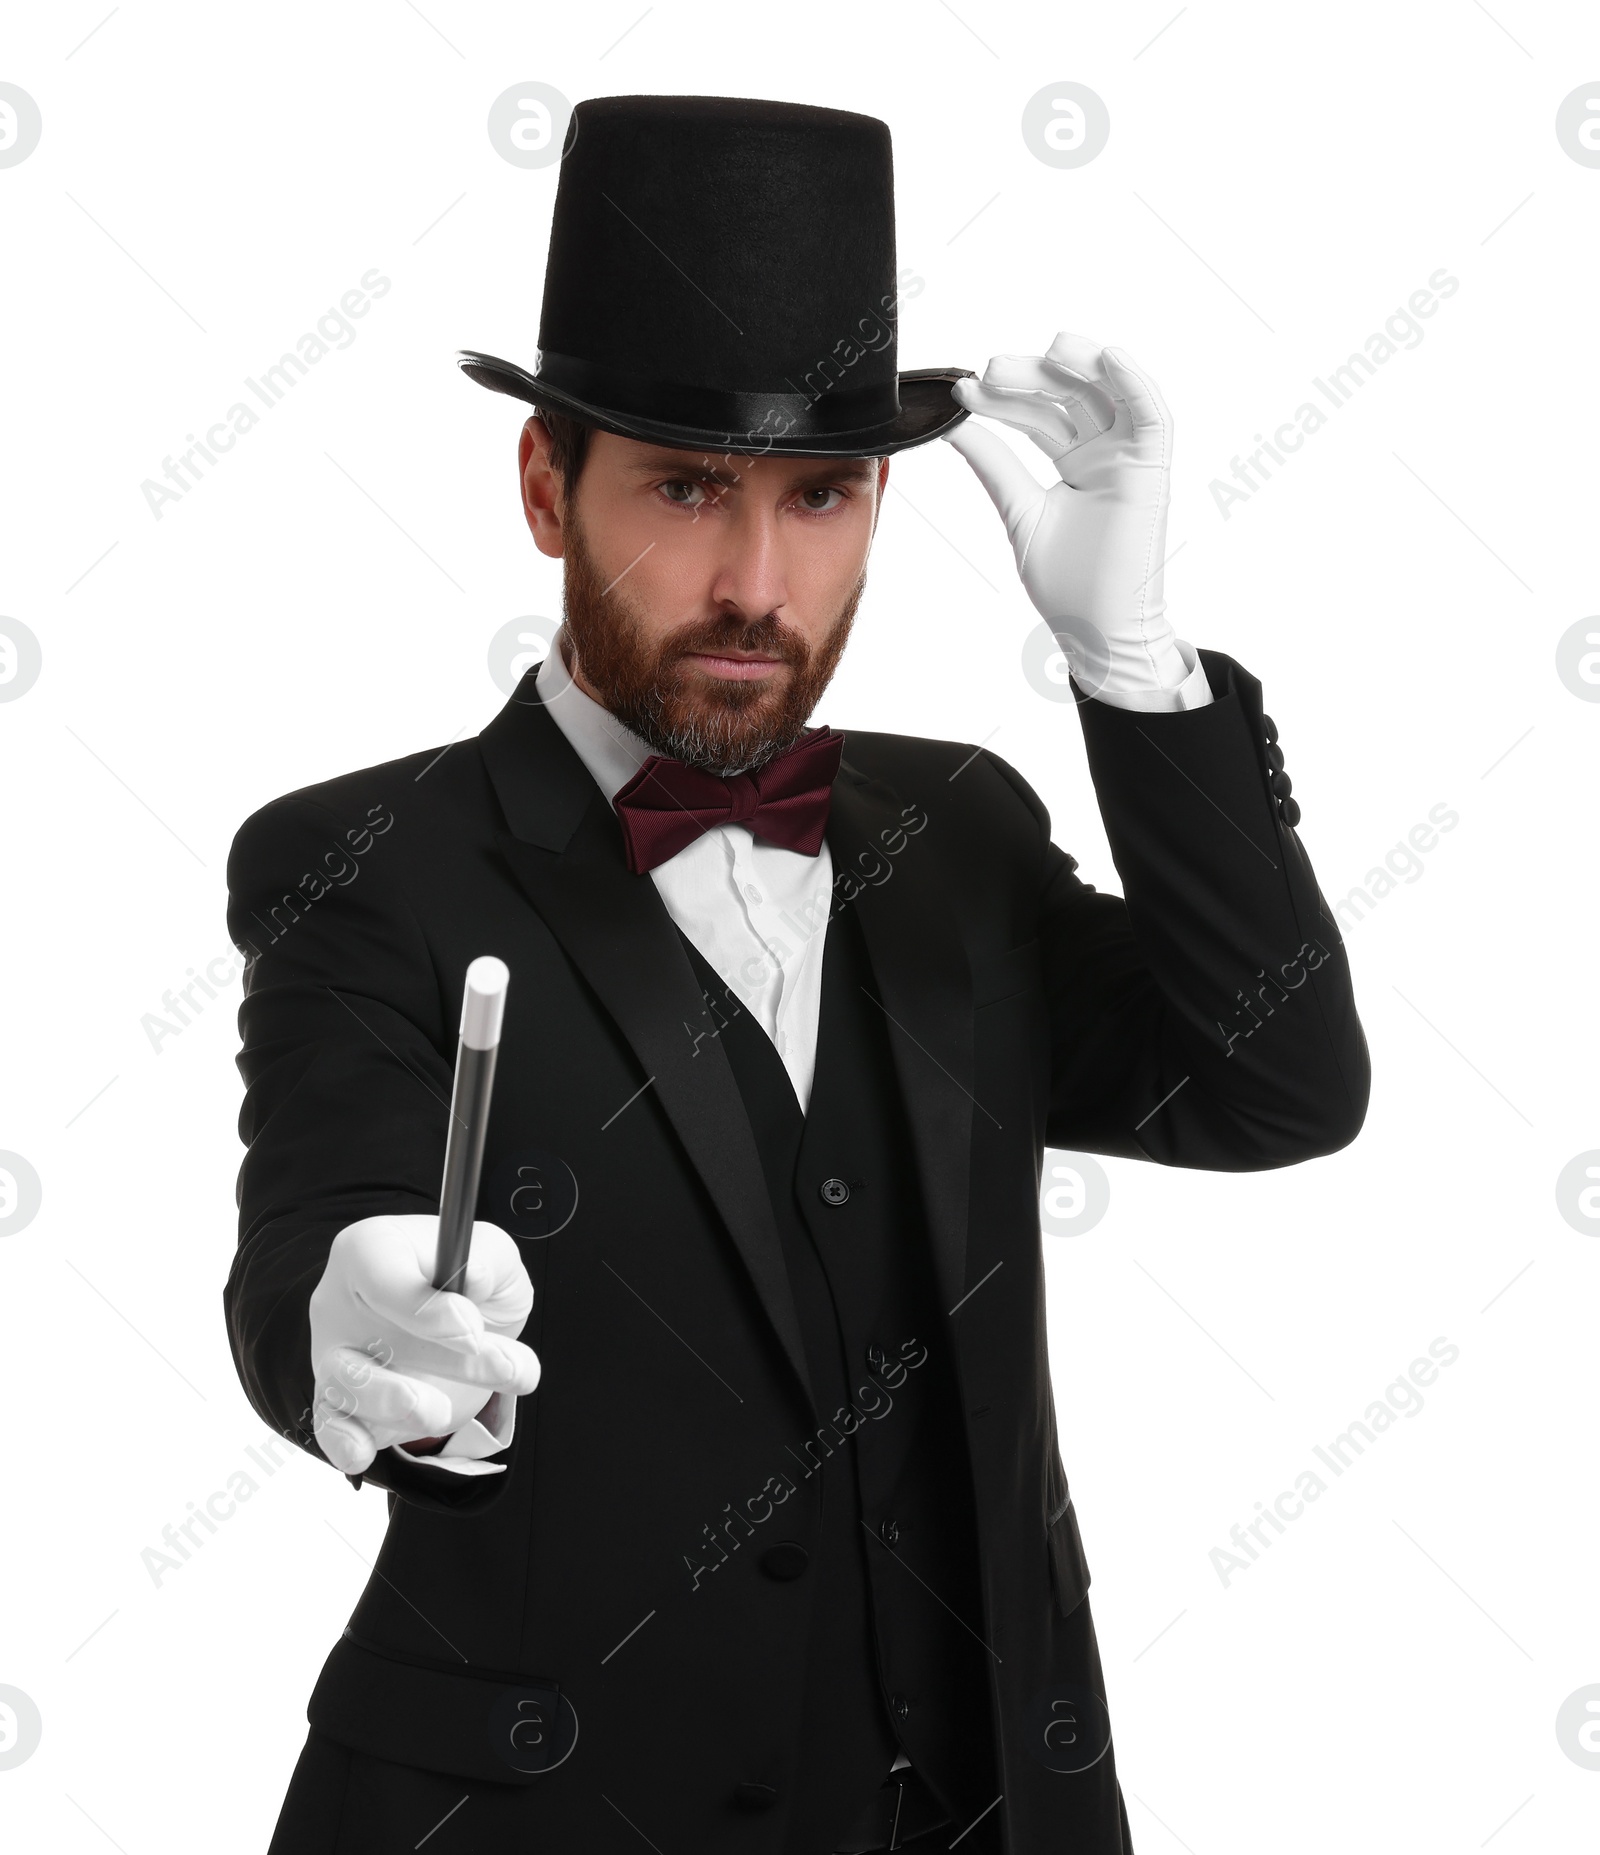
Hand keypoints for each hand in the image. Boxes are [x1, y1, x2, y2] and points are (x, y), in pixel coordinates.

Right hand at [307, 1214, 540, 1475]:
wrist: (462, 1328)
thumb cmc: (469, 1283)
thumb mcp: (493, 1255)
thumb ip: (489, 1257)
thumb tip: (474, 1276)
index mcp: (374, 1248)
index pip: (379, 1270)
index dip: (422, 1305)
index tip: (471, 1329)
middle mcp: (342, 1298)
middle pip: (366, 1331)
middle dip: (434, 1359)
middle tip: (499, 1371)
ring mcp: (337, 1352)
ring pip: (345, 1381)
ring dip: (393, 1403)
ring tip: (440, 1413)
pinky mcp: (340, 1401)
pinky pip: (330, 1424)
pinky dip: (344, 1442)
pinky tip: (363, 1452)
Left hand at [944, 333, 1183, 697]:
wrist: (1095, 628)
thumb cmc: (1066, 582)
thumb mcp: (1019, 510)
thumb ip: (994, 465)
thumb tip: (956, 426)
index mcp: (1073, 462)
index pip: (1036, 415)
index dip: (1002, 398)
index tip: (963, 391)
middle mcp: (1102, 452)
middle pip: (1067, 396)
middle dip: (1030, 377)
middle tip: (991, 370)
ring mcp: (1128, 458)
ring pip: (1107, 393)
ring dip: (1081, 364)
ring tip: (1046, 350)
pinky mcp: (1153, 469)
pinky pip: (1152, 415)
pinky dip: (1136, 381)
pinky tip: (1107, 357)